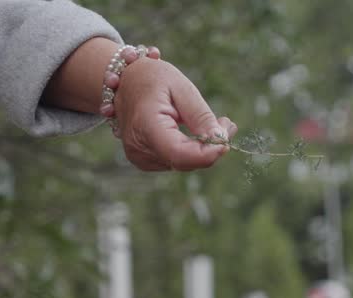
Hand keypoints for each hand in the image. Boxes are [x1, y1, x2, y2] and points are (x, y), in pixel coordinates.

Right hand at [113, 58, 239, 171]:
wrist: (124, 79)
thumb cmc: (152, 78)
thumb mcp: (181, 87)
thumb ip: (201, 116)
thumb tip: (220, 140)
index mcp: (145, 126)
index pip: (180, 154)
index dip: (207, 154)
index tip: (227, 141)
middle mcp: (139, 148)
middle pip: (185, 161)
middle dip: (211, 147)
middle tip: (228, 124)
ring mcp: (140, 157)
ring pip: (184, 164)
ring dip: (205, 148)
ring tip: (218, 123)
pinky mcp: (145, 161)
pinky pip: (176, 160)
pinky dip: (193, 149)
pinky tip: (200, 132)